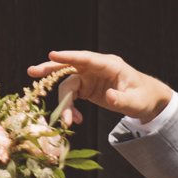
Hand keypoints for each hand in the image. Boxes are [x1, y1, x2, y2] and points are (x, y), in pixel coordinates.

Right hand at [32, 50, 169, 123]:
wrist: (146, 100)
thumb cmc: (144, 98)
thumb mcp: (135, 102)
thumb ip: (121, 99)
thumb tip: (108, 96)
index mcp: (110, 65)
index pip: (86, 59)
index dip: (69, 57)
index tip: (52, 55)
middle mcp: (97, 69)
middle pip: (70, 66)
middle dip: (50, 70)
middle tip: (32, 72)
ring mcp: (90, 77)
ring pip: (68, 85)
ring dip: (64, 104)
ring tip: (68, 122)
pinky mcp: (87, 87)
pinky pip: (71, 96)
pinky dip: (69, 108)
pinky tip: (75, 120)